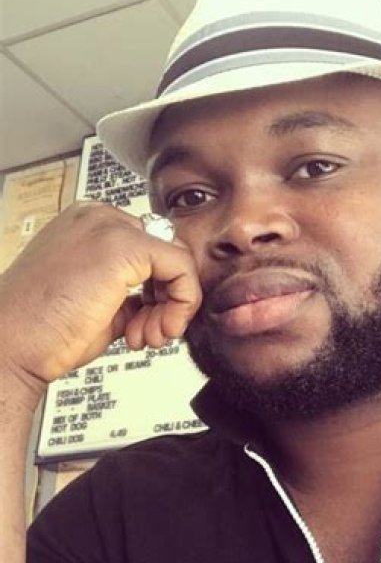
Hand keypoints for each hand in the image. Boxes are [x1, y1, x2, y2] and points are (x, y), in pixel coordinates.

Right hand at [0, 203, 201, 388]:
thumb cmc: (43, 330)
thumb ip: (131, 292)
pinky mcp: (124, 245)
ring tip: (146, 336)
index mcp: (89, 225)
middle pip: (168, 251)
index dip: (157, 292)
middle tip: (148, 333)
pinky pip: (182, 268)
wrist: (12, 344)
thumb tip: (164, 297)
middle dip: (167, 300)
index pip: (151, 248)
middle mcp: (99, 217)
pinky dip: (182, 304)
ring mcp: (110, 226)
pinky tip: (154, 330)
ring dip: (174, 308)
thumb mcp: (98, 301)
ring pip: (179, 259)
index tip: (142, 325)